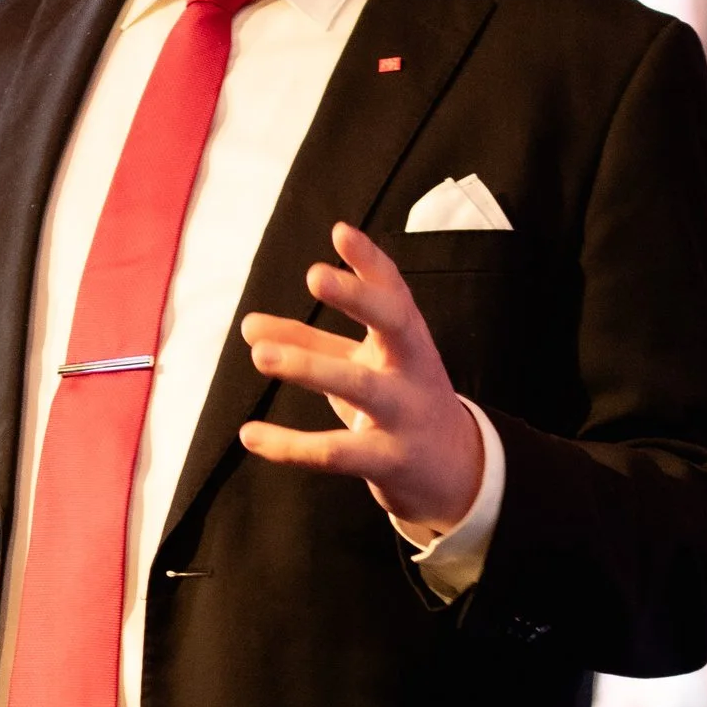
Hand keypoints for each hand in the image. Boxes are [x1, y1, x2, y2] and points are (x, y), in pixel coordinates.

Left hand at [239, 221, 484, 535]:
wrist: (457, 473)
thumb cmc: (400, 405)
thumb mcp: (363, 367)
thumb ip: (308, 344)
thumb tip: (249, 327)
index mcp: (406, 340)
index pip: (394, 292)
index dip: (370, 262)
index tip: (341, 232)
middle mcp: (412, 369)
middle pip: (395, 323)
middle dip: (359, 297)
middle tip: (315, 275)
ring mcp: (405, 415)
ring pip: (359, 386)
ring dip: (309, 367)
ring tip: (260, 354)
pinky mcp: (390, 461)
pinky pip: (336, 452)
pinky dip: (290, 446)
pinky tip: (250, 435)